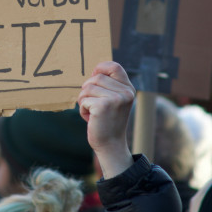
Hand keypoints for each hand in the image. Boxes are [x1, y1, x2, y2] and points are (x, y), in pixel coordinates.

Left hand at [78, 61, 134, 178]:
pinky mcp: (103, 106)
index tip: (93, 76)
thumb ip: (109, 86)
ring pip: (88, 88)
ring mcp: (116, 99)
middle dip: (87, 89)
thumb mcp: (114, 100)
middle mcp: (125, 93)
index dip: (101, 68)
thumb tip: (95, 71)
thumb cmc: (108, 121)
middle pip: (97, 77)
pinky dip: (82, 109)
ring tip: (91, 111)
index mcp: (128, 89)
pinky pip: (84, 100)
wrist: (110, 145)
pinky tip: (91, 118)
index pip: (115, 66)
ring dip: (84, 100)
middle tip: (90, 103)